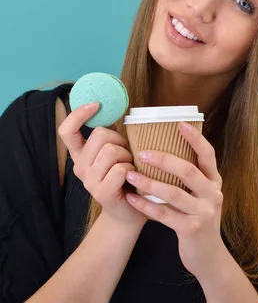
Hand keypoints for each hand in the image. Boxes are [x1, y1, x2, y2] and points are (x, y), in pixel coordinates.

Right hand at [58, 102, 146, 228]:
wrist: (130, 211)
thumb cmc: (127, 177)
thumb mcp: (117, 152)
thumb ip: (111, 135)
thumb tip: (113, 107)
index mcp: (81, 155)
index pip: (66, 131)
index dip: (78, 114)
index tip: (96, 105)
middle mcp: (80, 167)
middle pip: (99, 135)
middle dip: (120, 140)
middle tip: (126, 154)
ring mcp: (88, 181)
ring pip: (111, 151)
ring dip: (127, 156)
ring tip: (129, 167)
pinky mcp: (101, 192)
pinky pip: (120, 169)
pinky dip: (131, 170)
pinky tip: (131, 179)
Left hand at [123, 122, 223, 276]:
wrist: (208, 256)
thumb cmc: (199, 219)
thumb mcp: (202, 196)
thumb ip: (192, 178)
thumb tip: (166, 150)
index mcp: (215, 181)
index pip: (207, 154)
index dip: (195, 138)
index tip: (178, 124)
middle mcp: (213, 194)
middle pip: (189, 171)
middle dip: (164, 160)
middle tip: (142, 153)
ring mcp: (204, 212)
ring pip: (174, 193)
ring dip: (149, 183)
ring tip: (130, 175)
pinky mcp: (191, 229)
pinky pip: (164, 214)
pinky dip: (146, 205)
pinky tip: (131, 198)